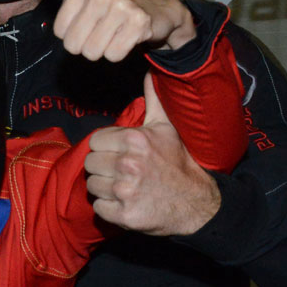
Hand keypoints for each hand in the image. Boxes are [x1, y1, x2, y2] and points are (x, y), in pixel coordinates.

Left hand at [40, 0, 196, 59]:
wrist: (158, 5)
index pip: (60, 31)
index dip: (73, 31)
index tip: (89, 19)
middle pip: (74, 45)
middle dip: (87, 43)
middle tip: (102, 29)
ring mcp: (121, 7)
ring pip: (93, 51)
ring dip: (103, 48)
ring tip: (115, 32)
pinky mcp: (138, 24)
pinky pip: (113, 55)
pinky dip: (120, 51)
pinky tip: (127, 36)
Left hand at [84, 73, 220, 235]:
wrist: (195, 203)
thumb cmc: (177, 164)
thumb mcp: (166, 129)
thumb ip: (153, 100)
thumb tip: (150, 71)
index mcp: (135, 140)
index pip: (95, 141)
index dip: (105, 148)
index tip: (118, 154)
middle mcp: (128, 164)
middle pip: (90, 163)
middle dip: (103, 168)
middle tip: (121, 172)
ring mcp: (125, 191)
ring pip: (92, 185)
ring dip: (104, 188)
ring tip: (124, 187)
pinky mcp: (124, 215)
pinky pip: (98, 208)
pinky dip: (108, 208)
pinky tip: (125, 202)